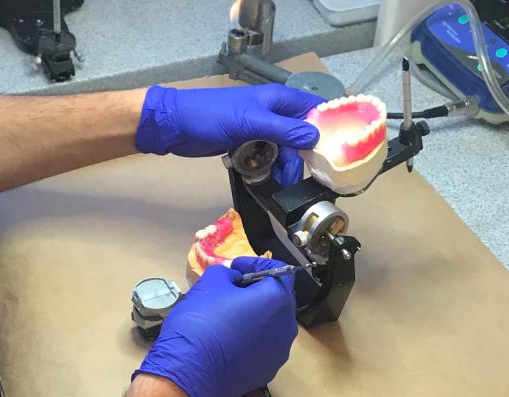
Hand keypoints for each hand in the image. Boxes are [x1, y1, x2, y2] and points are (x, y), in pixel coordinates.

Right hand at [133, 257, 297, 396]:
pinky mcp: (266, 372)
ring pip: (271, 325)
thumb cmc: (200, 323)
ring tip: (230, 316)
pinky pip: (263, 347)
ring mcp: (278, 353)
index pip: (278, 271)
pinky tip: (229, 341)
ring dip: (256, 316)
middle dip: (257, 290)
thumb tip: (235, 280)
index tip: (236, 266)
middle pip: (278, 299)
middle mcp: (286, 327)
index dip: (256, 263)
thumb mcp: (209, 283)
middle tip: (232, 288)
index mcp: (277, 300)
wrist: (188, 375)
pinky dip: (251, 338)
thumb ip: (228, 273)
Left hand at [134, 84, 323, 186]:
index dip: (326, 128)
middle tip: (294, 181)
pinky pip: (263, 156)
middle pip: (298, 137)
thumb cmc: (211, 116)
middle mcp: (272, 112)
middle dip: (299, 159)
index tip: (334, 153)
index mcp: (278, 100)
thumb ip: (283, 130)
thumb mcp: (250, 122)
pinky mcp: (244, 142)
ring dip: (280, 167)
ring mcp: (258, 128)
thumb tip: (315, 138)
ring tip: (275, 185)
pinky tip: (257, 177)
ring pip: (281, 150)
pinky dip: (262, 167)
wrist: (174, 126)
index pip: (313, 110)